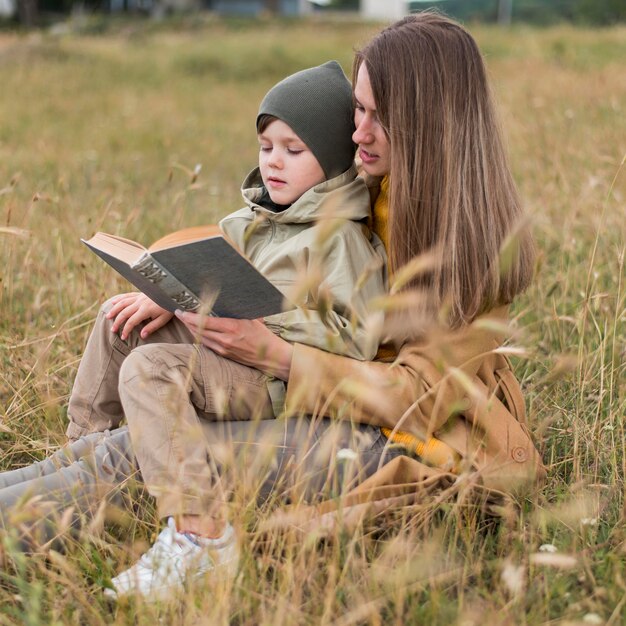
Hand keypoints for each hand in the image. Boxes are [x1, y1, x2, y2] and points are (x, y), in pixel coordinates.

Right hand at [107, 292, 172, 339]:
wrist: (174, 292)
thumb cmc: (170, 306)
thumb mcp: (163, 319)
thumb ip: (152, 327)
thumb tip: (142, 336)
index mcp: (145, 310)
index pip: (132, 321)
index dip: (126, 330)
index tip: (123, 337)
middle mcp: (140, 302)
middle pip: (124, 313)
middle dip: (117, 322)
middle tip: (112, 330)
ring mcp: (139, 297)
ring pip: (123, 303)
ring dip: (114, 310)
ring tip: (108, 316)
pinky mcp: (141, 293)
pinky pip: (127, 295)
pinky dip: (119, 299)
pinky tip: (113, 302)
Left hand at [174, 311, 292, 380]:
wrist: (270, 356)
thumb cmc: (263, 335)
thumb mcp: (252, 319)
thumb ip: (237, 312)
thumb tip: (227, 300)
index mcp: (232, 327)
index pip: (205, 321)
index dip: (190, 316)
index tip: (181, 311)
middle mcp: (225, 339)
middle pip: (198, 330)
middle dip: (186, 322)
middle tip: (179, 314)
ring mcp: (223, 348)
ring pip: (200, 338)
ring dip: (191, 329)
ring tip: (185, 321)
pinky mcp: (224, 354)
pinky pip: (207, 344)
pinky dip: (199, 337)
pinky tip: (196, 332)